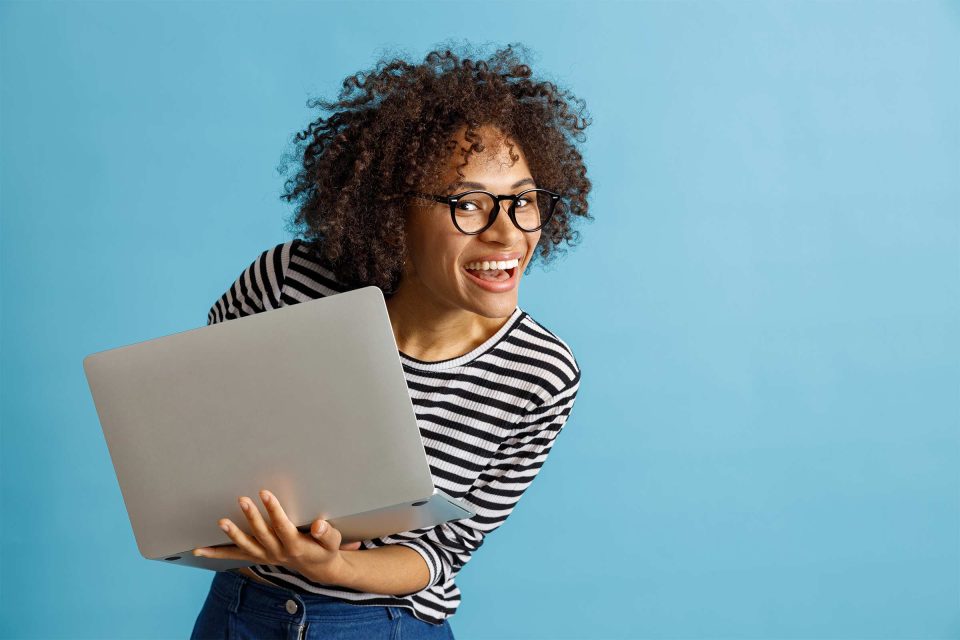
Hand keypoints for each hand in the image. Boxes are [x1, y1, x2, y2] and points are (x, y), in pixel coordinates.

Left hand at [192, 489, 358, 583]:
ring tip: (221, 522)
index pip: (282, 526)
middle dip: (251, 517)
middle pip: (261, 534)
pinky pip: (234, 556)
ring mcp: (264, 556)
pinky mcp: (256, 556)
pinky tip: (198, 550)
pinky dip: (216, 553)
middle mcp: (277, 552)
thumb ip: (326, 533)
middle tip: (242, 499)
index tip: (265, 493)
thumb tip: (319, 525)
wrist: (317, 568)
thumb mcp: (332, 542)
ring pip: (246, 546)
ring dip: (232, 534)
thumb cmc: (324, 549)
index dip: (273, 509)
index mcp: (295, 545)